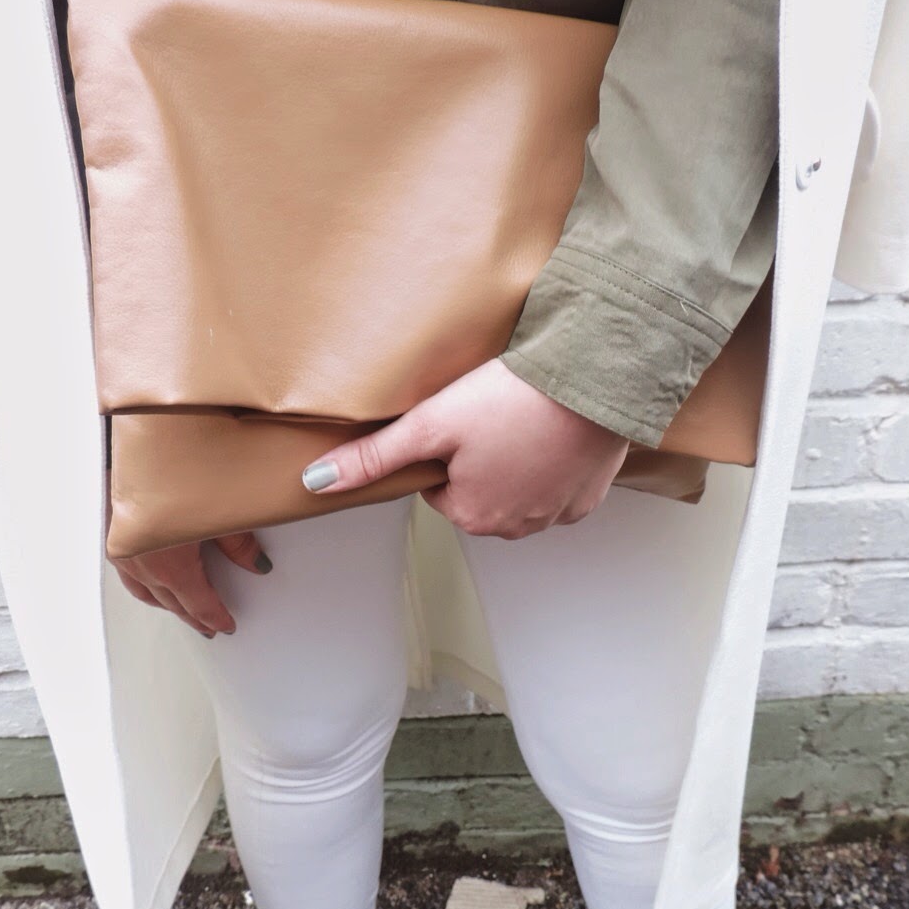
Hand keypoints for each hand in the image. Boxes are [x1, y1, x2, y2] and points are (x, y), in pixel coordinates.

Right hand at [105, 471, 271, 635]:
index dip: (214, 617)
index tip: (225, 625)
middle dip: (192, 615)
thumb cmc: (175, 464)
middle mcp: (140, 560)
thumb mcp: (221, 506)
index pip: (196, 603)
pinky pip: (127, 569)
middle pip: (169, 601)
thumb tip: (256, 564)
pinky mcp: (111, 529)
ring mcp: (121, 546)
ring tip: (181, 607)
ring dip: (164, 601)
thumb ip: (240, 542)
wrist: (142, 432)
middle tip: (209, 624)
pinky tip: (149, 578)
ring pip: (144, 589)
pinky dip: (143, 582)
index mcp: (167, 563)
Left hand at [300, 357, 629, 538]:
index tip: (459, 420)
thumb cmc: (513, 401)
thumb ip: (374, 457)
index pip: (438, 488)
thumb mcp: (430, 424)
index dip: (444, 449)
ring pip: (520, 489)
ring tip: (522, 418)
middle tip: (491, 414)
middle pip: (479, 492)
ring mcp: (556, 514)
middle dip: (481, 458)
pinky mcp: (588, 496)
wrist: (593, 381)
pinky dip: (555, 461)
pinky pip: (560, 484)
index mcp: (472, 515)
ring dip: (519, 461)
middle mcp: (514, 527)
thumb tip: (315, 483)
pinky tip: (553, 430)